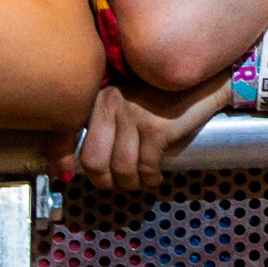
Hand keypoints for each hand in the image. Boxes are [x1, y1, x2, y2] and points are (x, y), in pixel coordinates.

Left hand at [63, 74, 230, 188]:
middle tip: (115, 185)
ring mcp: (134, 116)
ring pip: (121, 169)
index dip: (62, 158)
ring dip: (131, 184)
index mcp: (102, 97)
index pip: (71, 132)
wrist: (205, 81)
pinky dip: (150, 180)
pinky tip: (155, 178)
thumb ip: (109, 123)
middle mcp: (113, 104)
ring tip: (140, 182)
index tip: (66, 174)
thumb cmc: (166, 95)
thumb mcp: (130, 101)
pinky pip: (146, 169)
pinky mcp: (156, 129)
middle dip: (104, 181)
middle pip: (94, 160)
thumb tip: (83, 163)